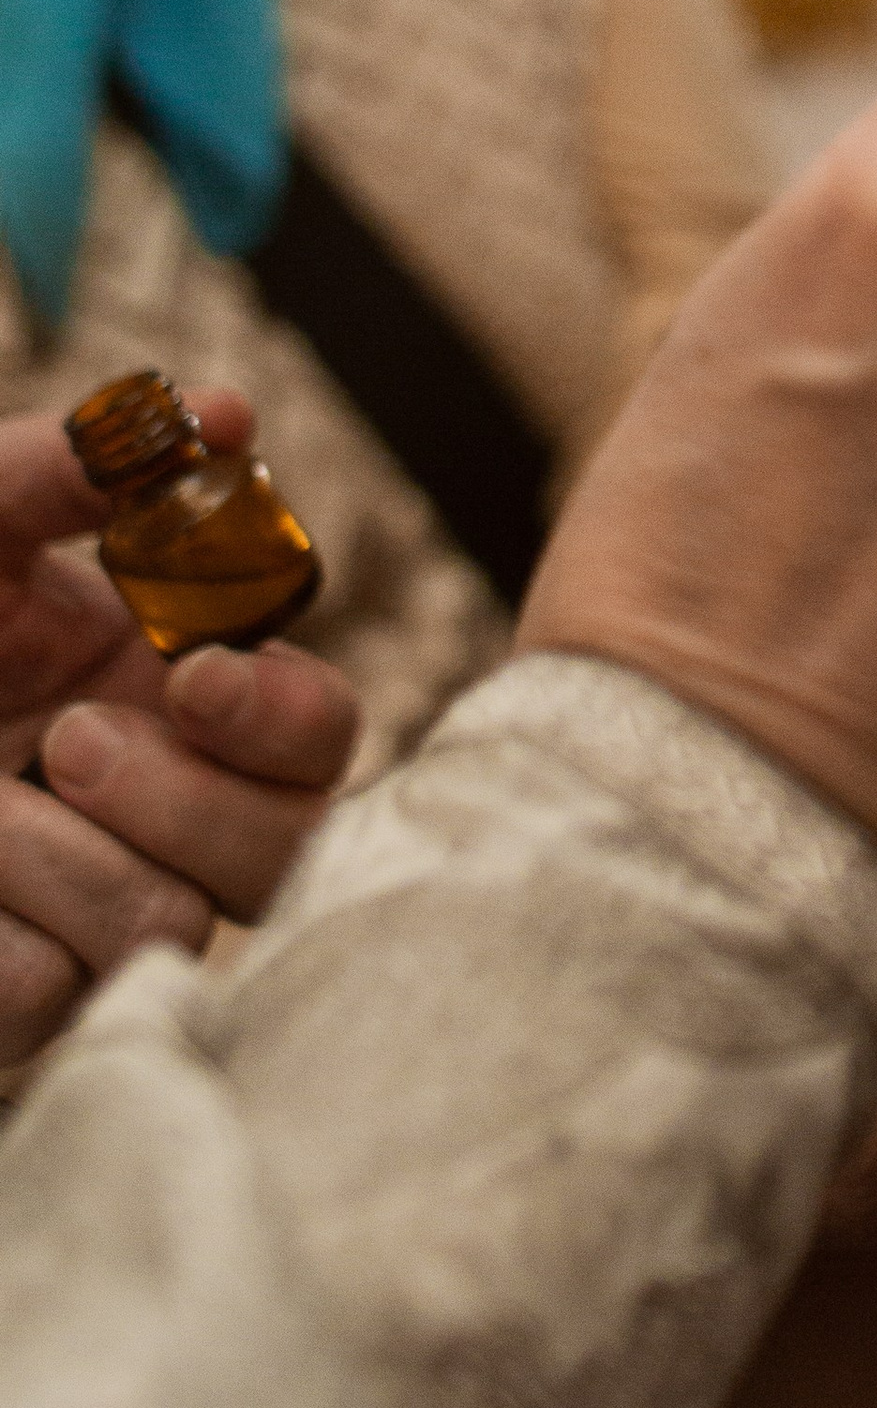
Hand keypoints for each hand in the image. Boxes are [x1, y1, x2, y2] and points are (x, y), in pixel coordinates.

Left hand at [0, 399, 357, 1062]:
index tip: (198, 677)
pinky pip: (63, 983)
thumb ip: (77, 466)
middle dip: (198, 800)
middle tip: (71, 740)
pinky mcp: (22, 995)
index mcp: (169, 693)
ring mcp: (89, 910)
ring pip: (177, 923)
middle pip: (286, 845)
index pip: (315, 730)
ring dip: (71, 853)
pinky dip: (5, 921)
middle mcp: (153, 808)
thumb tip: (221, 412)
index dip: (286, 715)